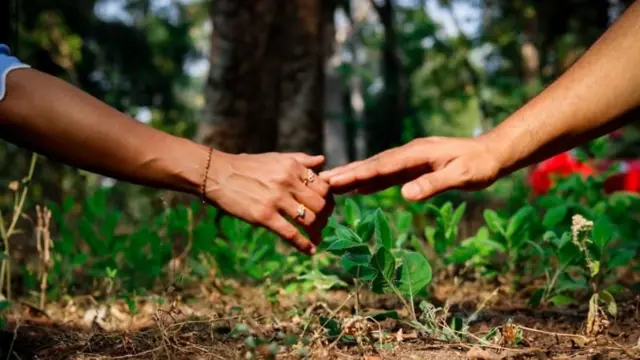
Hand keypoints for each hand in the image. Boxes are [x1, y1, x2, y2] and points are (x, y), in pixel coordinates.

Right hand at [205, 151, 332, 254]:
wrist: (217, 174)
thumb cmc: (246, 167)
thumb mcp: (275, 158)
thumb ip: (300, 160)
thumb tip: (323, 160)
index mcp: (293, 167)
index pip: (324, 186)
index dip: (328, 200)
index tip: (325, 209)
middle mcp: (288, 181)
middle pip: (321, 205)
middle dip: (324, 217)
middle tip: (321, 225)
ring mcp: (276, 199)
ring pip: (310, 220)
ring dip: (316, 232)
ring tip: (314, 237)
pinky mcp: (264, 216)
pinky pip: (291, 234)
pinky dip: (303, 245)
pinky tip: (309, 251)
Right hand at [320, 137, 501, 200]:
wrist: (493, 153)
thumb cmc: (480, 166)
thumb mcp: (460, 176)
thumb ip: (433, 184)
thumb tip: (404, 195)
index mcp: (415, 154)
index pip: (380, 166)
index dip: (356, 174)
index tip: (334, 180)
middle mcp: (408, 154)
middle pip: (372, 164)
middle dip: (347, 173)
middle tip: (322, 181)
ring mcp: (411, 159)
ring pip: (377, 168)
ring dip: (355, 176)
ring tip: (332, 184)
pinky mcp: (415, 166)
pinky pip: (388, 174)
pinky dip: (371, 180)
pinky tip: (360, 187)